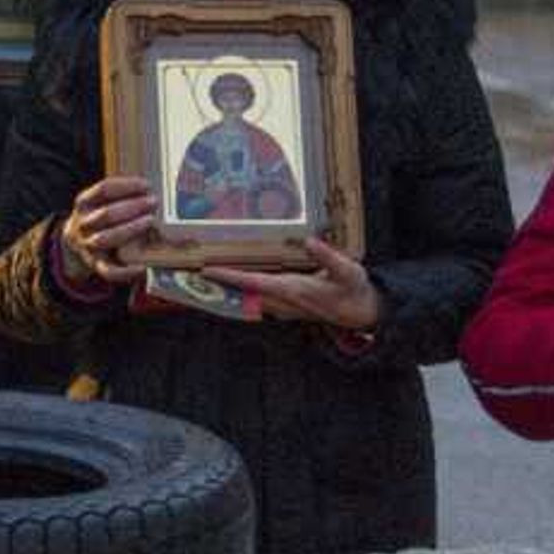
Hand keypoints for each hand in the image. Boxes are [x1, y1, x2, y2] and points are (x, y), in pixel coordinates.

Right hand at [58, 175, 163, 291]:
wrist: (76, 242)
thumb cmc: (99, 216)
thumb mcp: (99, 200)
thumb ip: (119, 194)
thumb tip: (153, 187)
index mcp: (84, 203)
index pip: (103, 190)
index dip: (126, 186)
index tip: (146, 185)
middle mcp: (82, 224)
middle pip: (106, 214)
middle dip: (132, 207)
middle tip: (153, 202)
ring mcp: (88, 245)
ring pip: (106, 238)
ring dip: (130, 228)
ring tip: (150, 220)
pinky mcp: (96, 264)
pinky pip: (109, 271)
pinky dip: (125, 272)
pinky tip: (142, 267)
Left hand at [200, 237, 383, 331]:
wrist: (362, 312)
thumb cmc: (354, 290)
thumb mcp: (348, 270)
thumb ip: (329, 256)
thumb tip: (311, 241)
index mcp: (293, 290)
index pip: (254, 282)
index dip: (230, 276)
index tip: (208, 269)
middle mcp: (283, 301)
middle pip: (242, 293)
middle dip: (218, 284)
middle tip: (191, 272)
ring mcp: (283, 305)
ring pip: (247, 298)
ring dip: (227, 290)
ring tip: (202, 275)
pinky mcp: (286, 305)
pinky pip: (257, 299)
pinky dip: (242, 291)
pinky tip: (232, 280)